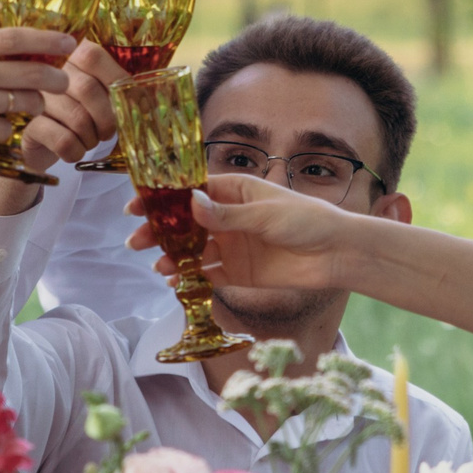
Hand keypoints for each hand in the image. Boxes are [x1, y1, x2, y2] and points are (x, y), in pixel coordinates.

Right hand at [0, 28, 76, 187]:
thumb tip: (14, 52)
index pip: (14, 37)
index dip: (47, 40)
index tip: (69, 43)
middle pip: (29, 71)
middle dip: (55, 79)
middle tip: (65, 83)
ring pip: (24, 103)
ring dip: (33, 108)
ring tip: (26, 110)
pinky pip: (6, 130)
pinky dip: (4, 132)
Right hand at [16, 40, 126, 173]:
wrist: (47, 142)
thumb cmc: (83, 114)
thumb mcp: (102, 95)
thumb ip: (119, 90)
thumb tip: (142, 104)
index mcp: (70, 56)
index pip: (95, 57)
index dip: (116, 81)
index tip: (124, 104)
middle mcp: (50, 73)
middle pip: (88, 90)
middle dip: (107, 119)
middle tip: (107, 132)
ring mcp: (37, 99)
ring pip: (77, 118)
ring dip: (92, 138)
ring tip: (89, 140)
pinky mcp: (30, 127)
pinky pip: (63, 141)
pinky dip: (77, 151)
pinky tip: (75, 150)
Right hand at [127, 172, 355, 289]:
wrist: (337, 254)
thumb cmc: (308, 221)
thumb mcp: (266, 213)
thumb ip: (228, 214)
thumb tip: (190, 204)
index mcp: (236, 192)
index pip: (191, 191)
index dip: (162, 197)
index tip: (137, 204)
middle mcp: (229, 218)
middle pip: (185, 223)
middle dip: (159, 230)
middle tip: (135, 240)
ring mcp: (232, 246)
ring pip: (192, 250)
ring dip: (171, 256)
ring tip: (157, 265)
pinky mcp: (238, 272)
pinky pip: (206, 274)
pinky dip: (189, 278)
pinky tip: (173, 281)